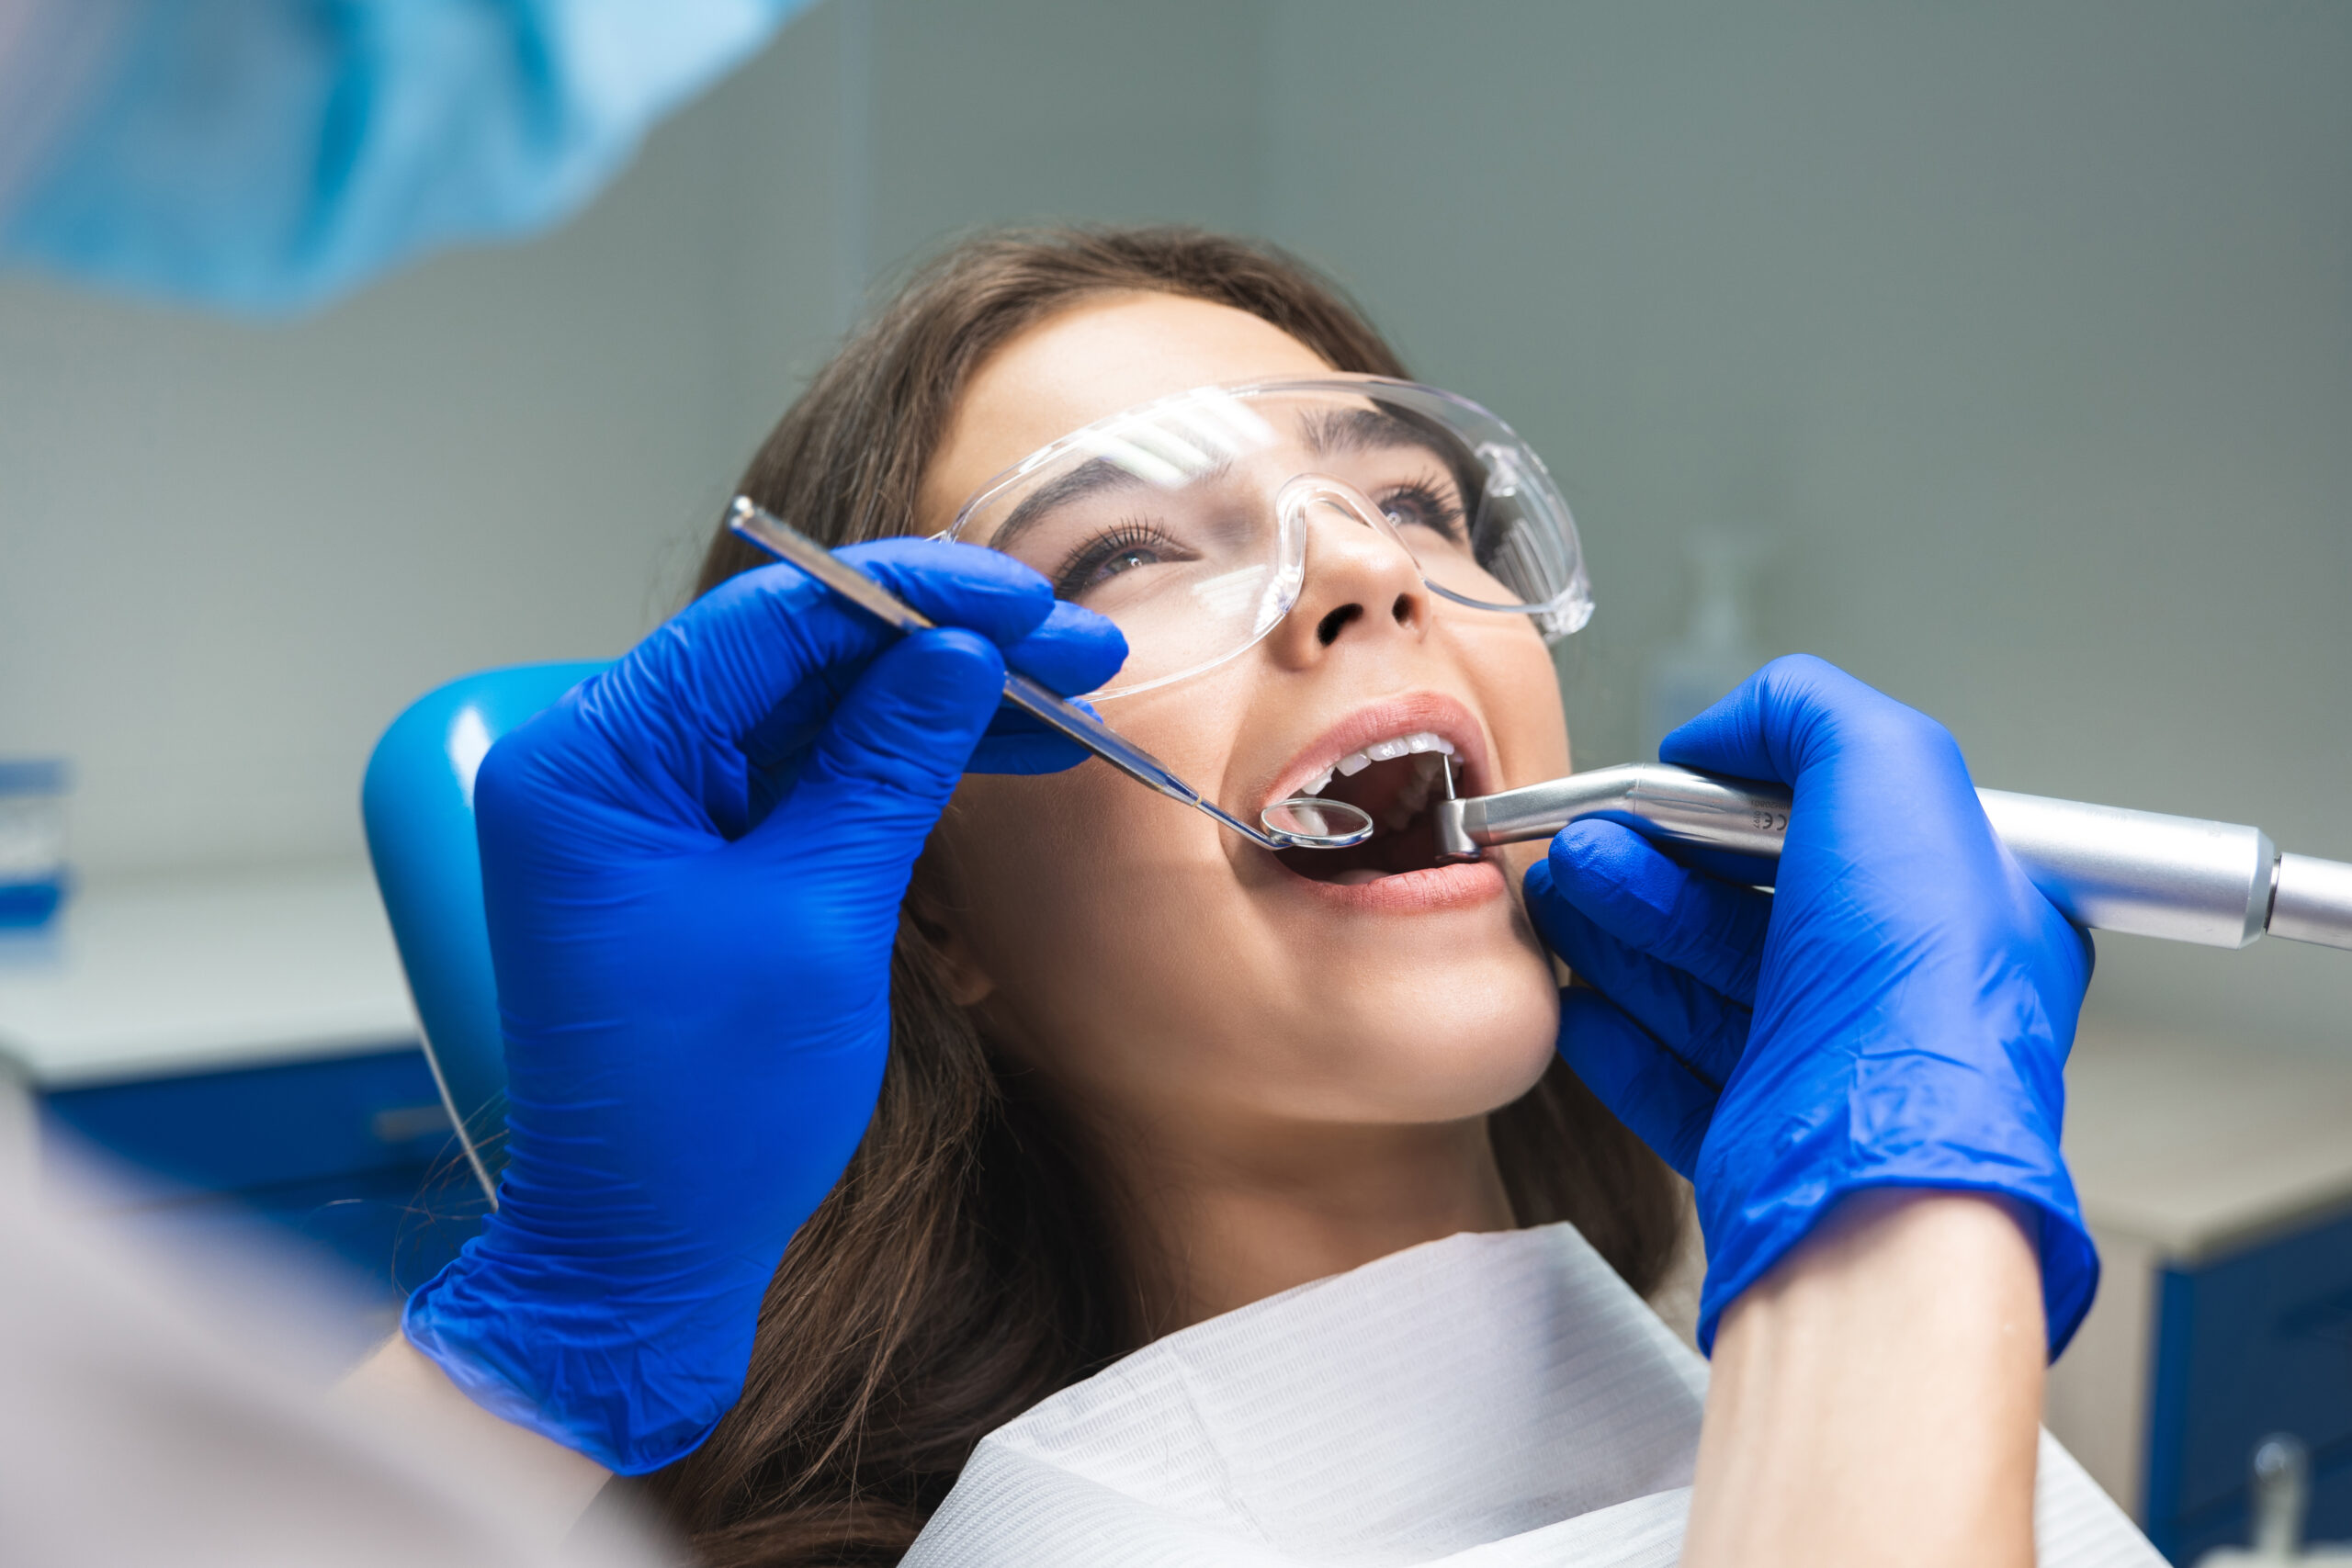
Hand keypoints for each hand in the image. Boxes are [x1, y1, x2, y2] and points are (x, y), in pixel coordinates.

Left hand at [402, 539, 1124, 1472]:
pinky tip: (1004, 746)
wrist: (644, 1250)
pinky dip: (901, 762)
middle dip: (943, 646)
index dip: (913, 597)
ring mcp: (653, 806)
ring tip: (1068, 695)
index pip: (768, 622)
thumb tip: (961, 652)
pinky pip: (808, 772)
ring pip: (816, 707)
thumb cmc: (703, 1111)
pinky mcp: (698, 850)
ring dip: (939, 700)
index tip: (1027, 599)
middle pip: (796, 653)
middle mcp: (607, 762)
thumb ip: (886, 767)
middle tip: (1078, 643)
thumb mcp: (817, 918)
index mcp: (593, 761)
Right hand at [1523, 655, 2096, 1352]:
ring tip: (1556, 897)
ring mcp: (1825, 1070)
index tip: (1659, 790)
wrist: (1877, 1170)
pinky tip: (1579, 1004)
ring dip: (1618, 934)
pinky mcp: (1761, 1138)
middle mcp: (1894, 993)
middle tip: (1581, 842)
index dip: (1732, 804)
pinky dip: (1615, 1037)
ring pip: (1699, 985)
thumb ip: (1807, 711)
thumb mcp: (1892, 769)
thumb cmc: (1917, 991)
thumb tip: (1723, 730)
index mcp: (1955, 909)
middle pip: (1746, 906)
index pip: (1829, 829)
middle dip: (1650, 862)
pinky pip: (1671, 1077)